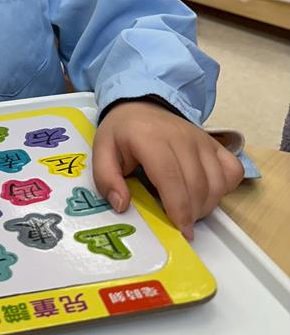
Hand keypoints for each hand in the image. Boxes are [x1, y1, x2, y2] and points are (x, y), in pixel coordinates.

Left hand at [93, 100, 243, 239]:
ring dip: (207, 204)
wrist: (142, 105)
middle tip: (180, 224)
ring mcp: (201, 139)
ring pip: (217, 181)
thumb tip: (122, 205)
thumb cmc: (123, 132)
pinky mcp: (214, 143)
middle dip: (192, 213)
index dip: (178, 207)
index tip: (180, 229)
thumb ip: (106, 179)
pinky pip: (232, 170)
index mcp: (150, 139)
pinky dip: (225, 187)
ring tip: (189, 211)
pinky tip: (207, 193)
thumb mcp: (102, 151)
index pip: (170, 177)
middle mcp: (181, 137)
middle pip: (197, 184)